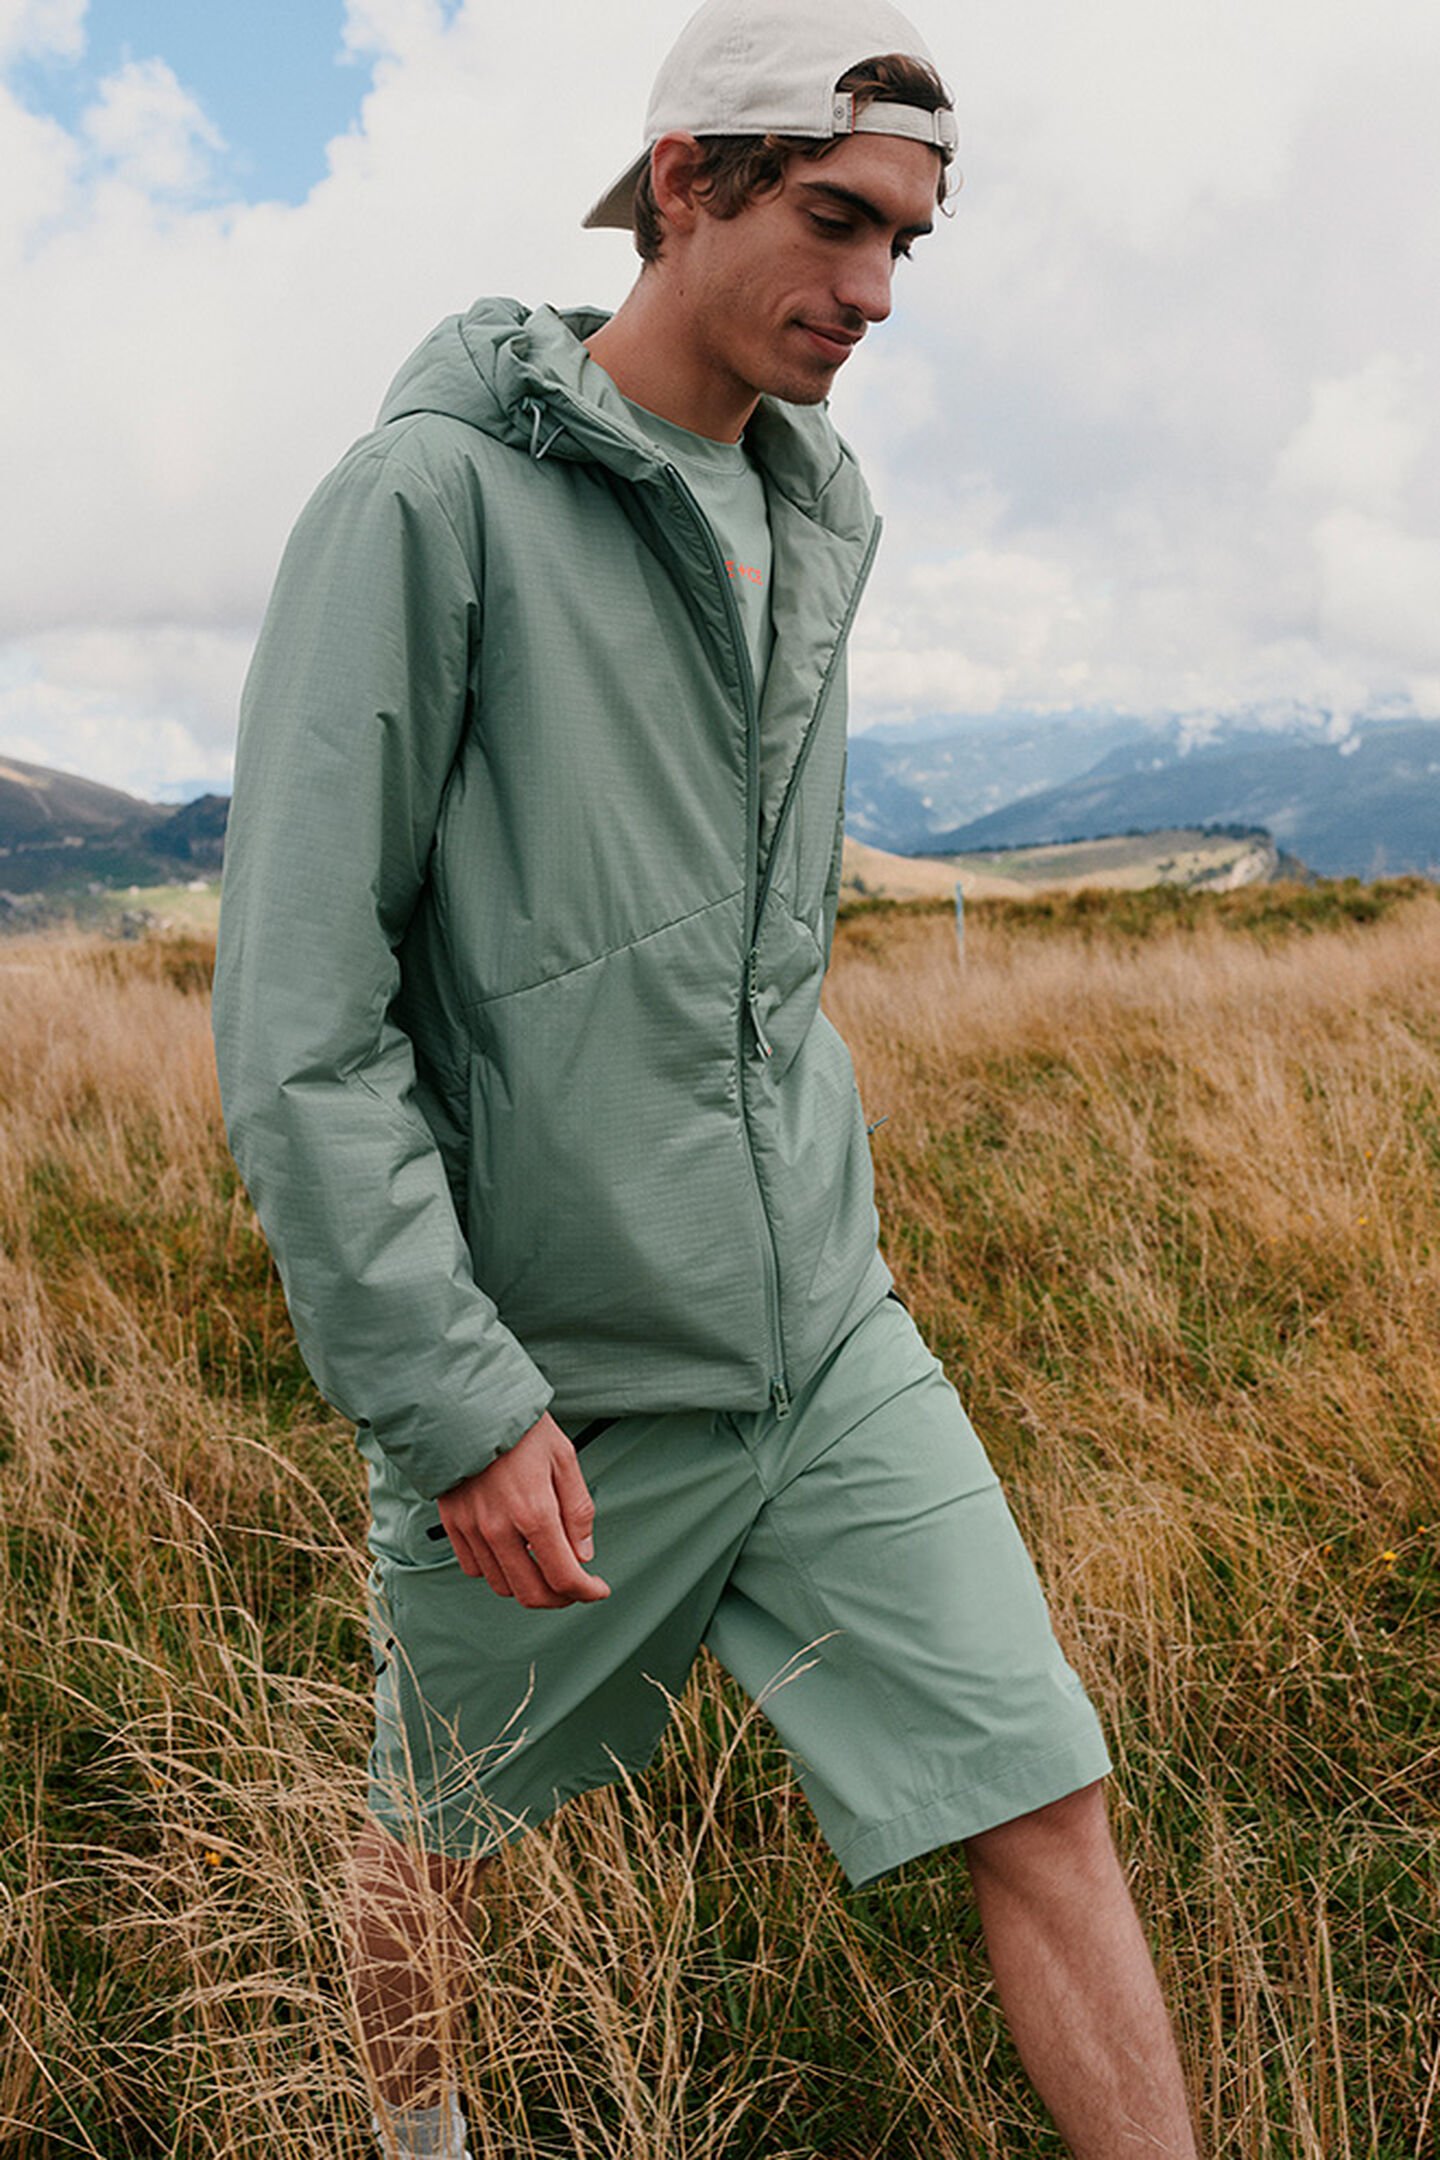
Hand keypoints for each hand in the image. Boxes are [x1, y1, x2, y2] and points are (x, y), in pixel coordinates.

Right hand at [435, 1413, 610, 1608]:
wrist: (468, 1405)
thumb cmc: (521, 1427)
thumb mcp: (564, 1459)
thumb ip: (578, 1511)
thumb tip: (583, 1555)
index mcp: (534, 1512)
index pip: (564, 1576)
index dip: (587, 1591)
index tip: (598, 1589)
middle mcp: (500, 1529)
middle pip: (532, 1594)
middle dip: (560, 1599)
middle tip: (575, 1587)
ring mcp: (472, 1529)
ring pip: (502, 1586)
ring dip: (528, 1587)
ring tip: (544, 1568)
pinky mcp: (452, 1524)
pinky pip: (475, 1568)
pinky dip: (498, 1571)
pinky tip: (512, 1553)